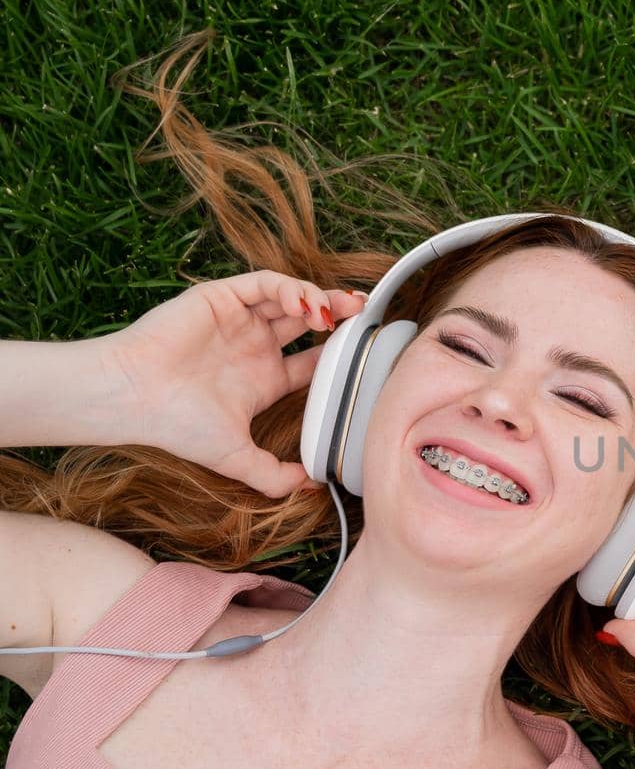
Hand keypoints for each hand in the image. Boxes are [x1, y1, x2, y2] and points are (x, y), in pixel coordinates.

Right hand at [103, 270, 367, 497]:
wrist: (134, 398)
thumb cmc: (177, 425)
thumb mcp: (237, 458)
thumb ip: (274, 476)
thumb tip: (313, 485)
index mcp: (264, 379)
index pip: (316, 361)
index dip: (342, 355)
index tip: (367, 355)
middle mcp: (254, 346)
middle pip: (309, 323)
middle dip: (340, 317)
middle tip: (365, 316)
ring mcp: (239, 320)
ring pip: (291, 297)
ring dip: (320, 299)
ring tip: (339, 311)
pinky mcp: (221, 297)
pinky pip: (264, 283)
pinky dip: (291, 287)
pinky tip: (307, 305)